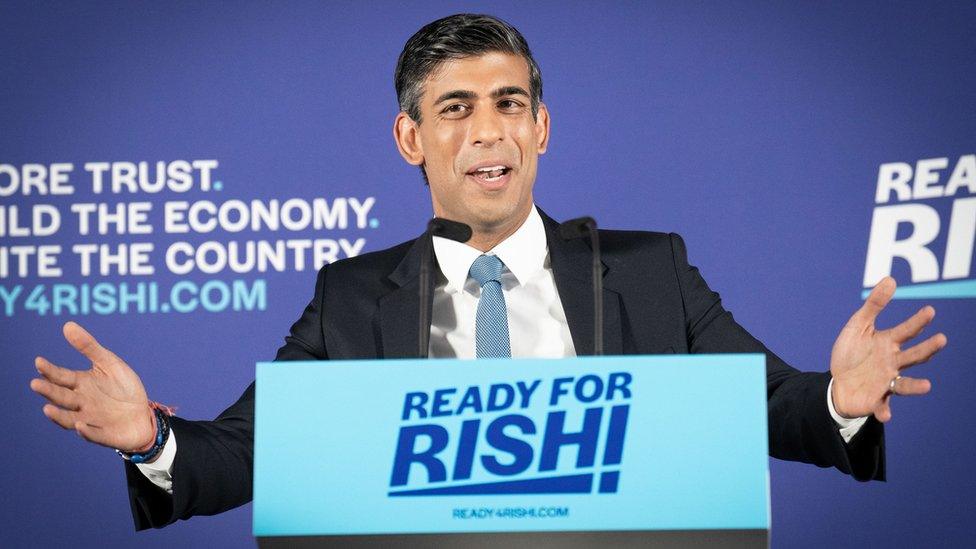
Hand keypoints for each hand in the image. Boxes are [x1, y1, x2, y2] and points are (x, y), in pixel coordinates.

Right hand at [30, 321, 155, 451]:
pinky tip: (79, 426)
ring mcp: (91, 420)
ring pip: (69, 419)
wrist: (144, 413)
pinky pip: (94, 435)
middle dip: (49, 391)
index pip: (61, 376)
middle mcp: (81, 403)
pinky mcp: (104, 435)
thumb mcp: (109, 363)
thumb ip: (89, 347)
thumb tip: (67, 325)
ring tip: (47, 409)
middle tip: (35, 384)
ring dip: (58, 415)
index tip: (39, 361)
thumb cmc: (123, 388)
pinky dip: (86, 432)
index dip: (50, 370)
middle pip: (62, 397)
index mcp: (81, 384)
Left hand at [830, 276, 946, 421]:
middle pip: (914, 356)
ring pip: (904, 384)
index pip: (907, 331)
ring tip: (927, 386)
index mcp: (889, 343)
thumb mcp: (858, 325)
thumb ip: (874, 305)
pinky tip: (885, 414)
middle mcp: (893, 362)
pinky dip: (884, 411)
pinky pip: (882, 406)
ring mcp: (886, 381)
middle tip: (942, 339)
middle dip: (927, 349)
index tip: (930, 311)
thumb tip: (891, 279)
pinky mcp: (876, 399)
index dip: (918, 321)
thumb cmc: (851, 353)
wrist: (836, 382)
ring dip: (915, 386)